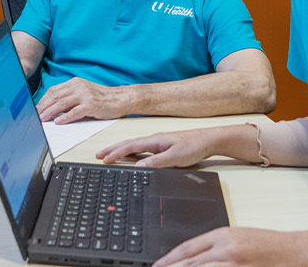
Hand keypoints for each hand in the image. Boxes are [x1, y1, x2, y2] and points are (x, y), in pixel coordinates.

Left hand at [35, 77, 128, 122]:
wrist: (120, 98)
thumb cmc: (102, 97)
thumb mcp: (84, 92)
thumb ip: (70, 96)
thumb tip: (53, 107)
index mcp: (75, 82)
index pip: (54, 90)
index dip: (43, 100)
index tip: (36, 108)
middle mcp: (78, 86)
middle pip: (56, 96)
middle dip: (44, 106)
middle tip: (35, 115)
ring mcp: (85, 95)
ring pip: (62, 103)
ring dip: (50, 112)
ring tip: (43, 119)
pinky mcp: (91, 105)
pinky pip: (75, 112)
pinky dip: (65, 117)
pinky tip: (58, 122)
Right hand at [97, 128, 221, 167]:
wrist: (208, 140)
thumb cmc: (194, 146)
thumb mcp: (175, 157)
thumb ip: (156, 162)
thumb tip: (138, 167)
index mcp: (154, 140)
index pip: (130, 146)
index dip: (116, 153)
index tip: (104, 159)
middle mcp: (153, 140)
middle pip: (128, 144)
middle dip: (112, 149)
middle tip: (99, 155)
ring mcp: (157, 143)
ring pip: (134, 146)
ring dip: (120, 150)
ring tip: (109, 155)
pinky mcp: (162, 147)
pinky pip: (141, 150)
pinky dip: (131, 153)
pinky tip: (130, 157)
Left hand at [153, 227, 298, 266]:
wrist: (296, 253)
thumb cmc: (269, 245)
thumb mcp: (238, 238)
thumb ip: (215, 247)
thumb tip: (191, 259)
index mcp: (223, 234)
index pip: (187, 248)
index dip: (168, 259)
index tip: (156, 266)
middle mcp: (226, 250)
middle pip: (189, 264)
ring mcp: (234, 265)